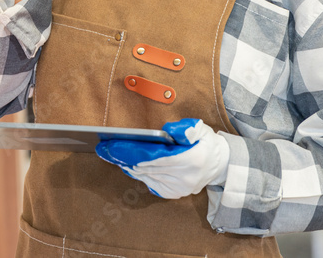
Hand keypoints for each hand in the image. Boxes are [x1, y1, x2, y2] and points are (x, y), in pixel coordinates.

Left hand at [95, 118, 229, 198]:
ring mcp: (178, 188)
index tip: (112, 145)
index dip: (131, 151)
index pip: (154, 156)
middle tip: (103, 148)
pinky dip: (136, 173)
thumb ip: (184, 129)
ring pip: (144, 175)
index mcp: (191, 159)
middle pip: (145, 166)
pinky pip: (148, 182)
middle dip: (122, 156)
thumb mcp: (198, 128)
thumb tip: (167, 132)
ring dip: (126, 164)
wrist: (218, 164)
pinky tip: (125, 164)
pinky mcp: (173, 193)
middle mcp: (184, 178)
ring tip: (110, 154)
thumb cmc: (204, 143)